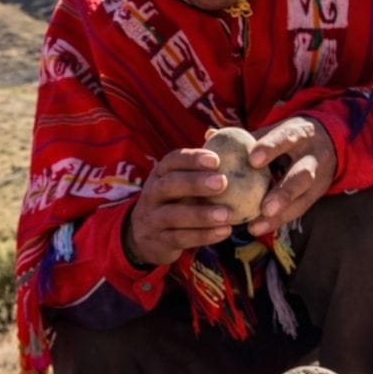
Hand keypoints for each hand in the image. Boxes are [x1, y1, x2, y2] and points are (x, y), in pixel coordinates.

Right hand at [125, 148, 235, 266]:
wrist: (146, 237)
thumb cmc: (174, 201)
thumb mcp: (180, 181)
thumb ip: (196, 164)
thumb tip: (214, 132)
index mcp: (160, 174)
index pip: (172, 161)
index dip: (192, 159)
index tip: (216, 160)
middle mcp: (152, 194)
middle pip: (169, 185)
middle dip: (195, 183)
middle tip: (222, 183)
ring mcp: (153, 218)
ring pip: (174, 215)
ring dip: (201, 215)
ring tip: (227, 214)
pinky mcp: (159, 241)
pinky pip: (180, 239)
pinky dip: (203, 236)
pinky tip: (224, 232)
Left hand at [245, 116, 335, 235]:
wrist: (328, 141)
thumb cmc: (286, 137)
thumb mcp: (272, 131)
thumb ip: (245, 137)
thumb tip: (209, 135)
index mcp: (299, 134)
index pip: (286, 138)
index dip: (271, 148)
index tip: (253, 159)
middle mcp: (312, 158)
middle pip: (302, 176)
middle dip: (284, 193)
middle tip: (264, 208)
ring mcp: (318, 180)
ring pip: (303, 199)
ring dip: (280, 214)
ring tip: (256, 226)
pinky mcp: (316, 196)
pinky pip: (298, 211)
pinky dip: (277, 221)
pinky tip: (256, 228)